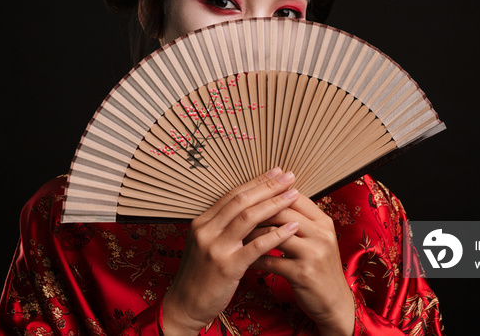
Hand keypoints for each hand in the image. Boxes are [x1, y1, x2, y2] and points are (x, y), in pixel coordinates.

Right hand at [162, 168, 300, 335]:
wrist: (185, 306)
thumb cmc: (200, 276)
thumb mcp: (206, 245)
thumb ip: (222, 227)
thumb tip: (249, 208)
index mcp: (202, 222)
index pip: (233, 194)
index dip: (257, 182)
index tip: (276, 173)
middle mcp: (206, 230)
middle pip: (241, 200)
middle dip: (268, 186)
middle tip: (289, 177)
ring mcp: (216, 248)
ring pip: (248, 218)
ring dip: (275, 204)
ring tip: (294, 196)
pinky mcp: (227, 267)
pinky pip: (256, 246)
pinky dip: (276, 235)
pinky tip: (292, 228)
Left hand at [250, 192, 355, 335]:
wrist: (334, 302)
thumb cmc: (319, 267)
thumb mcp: (316, 239)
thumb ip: (300, 219)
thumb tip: (271, 199)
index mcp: (323, 222)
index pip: (294, 197)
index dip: (270, 194)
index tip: (250, 197)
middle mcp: (321, 234)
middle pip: (283, 212)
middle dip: (258, 212)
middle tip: (237, 213)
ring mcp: (313, 254)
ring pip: (275, 234)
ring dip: (252, 233)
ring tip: (237, 233)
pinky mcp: (303, 274)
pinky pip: (271, 261)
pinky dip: (254, 258)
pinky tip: (243, 257)